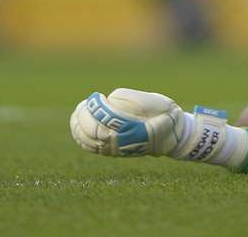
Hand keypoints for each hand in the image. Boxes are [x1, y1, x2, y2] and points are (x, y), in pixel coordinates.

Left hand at [70, 89, 184, 156]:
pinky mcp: (111, 152)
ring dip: (78, 125)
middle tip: (85, 103)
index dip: (95, 106)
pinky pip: (89, 147)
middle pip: (90, 129)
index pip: (102, 118)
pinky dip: (79, 136)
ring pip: (86, 140)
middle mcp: (118, 142)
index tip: (98, 96)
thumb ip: (125, 99)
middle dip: (83, 114)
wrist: (170, 134)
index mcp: (128, 128)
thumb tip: (106, 101)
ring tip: (79, 111)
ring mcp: (113, 149)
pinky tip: (77, 125)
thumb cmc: (160, 113)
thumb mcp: (148, 100)